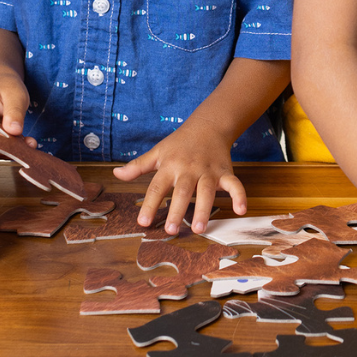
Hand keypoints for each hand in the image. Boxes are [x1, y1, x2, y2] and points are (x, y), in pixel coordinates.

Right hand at [0, 74, 34, 151]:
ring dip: (11, 150)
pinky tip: (27, 143)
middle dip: (5, 150)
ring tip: (29, 144)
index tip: (15, 144)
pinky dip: (13, 148)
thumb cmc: (6, 86)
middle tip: (26, 147)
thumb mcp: (15, 95)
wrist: (4, 85)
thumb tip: (14, 130)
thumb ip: (14, 112)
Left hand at [112, 115, 247, 236]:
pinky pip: (235, 185)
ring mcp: (208, 171)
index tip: (143, 223)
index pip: (157, 187)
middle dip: (177, 210)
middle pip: (182, 191)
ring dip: (203, 209)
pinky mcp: (225, 172)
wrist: (208, 126)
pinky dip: (240, 196)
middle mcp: (188, 169)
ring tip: (198, 228)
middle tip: (171, 230)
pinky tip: (240, 211)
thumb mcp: (158, 152)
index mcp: (170, 166)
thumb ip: (138, 166)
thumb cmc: (180, 143)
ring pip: (206, 191)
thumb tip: (116, 174)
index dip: (149, 205)